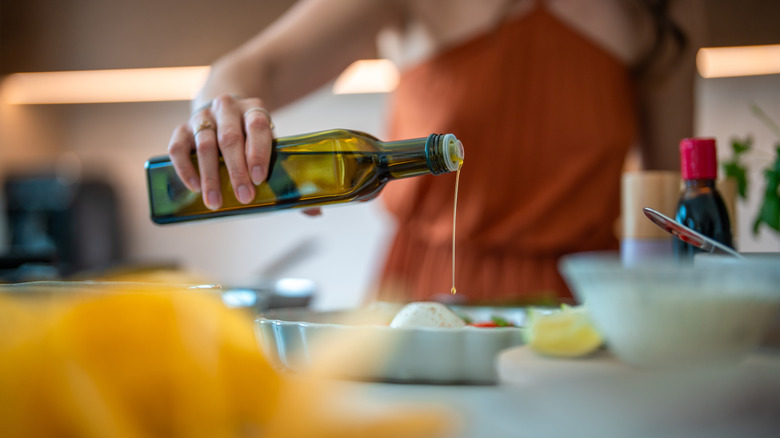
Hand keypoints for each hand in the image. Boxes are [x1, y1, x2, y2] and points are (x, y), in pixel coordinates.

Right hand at [167, 94, 273, 209]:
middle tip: (243, 196)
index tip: (258, 179)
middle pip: (230, 138)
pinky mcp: (182, 128)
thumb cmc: (249, 134)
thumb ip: (265, 155)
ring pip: (205, 145)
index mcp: (252, 108)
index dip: (258, 153)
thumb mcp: (263, 137)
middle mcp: (226, 108)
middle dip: (237, 171)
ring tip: (215, 201)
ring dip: (211, 176)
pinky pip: (178, 148)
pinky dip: (186, 169)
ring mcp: (203, 116)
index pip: (257, 126)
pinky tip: (195, 187)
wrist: (223, 112)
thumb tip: (266, 190)